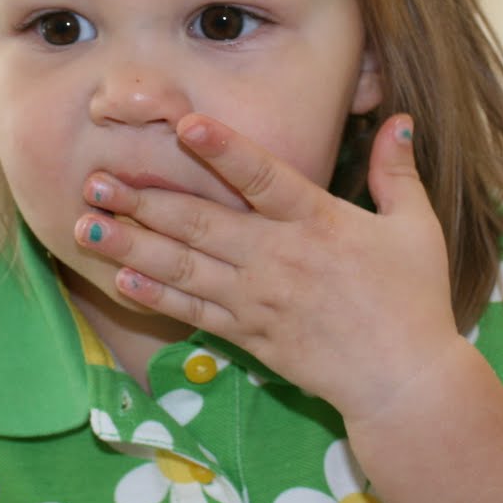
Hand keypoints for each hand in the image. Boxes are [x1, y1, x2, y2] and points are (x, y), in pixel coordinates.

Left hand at [76, 112, 461, 421]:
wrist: (403, 382)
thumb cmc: (413, 299)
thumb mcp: (416, 228)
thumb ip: (397, 172)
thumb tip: (399, 120)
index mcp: (317, 222)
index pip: (263, 178)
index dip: (223, 151)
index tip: (183, 126)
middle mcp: (278, 257)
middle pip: (199, 222)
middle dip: (143, 199)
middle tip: (96, 179)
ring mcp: (258, 299)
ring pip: (183, 267)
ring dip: (131, 245)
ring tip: (87, 225)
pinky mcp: (249, 334)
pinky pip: (192, 311)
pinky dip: (154, 296)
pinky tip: (120, 279)